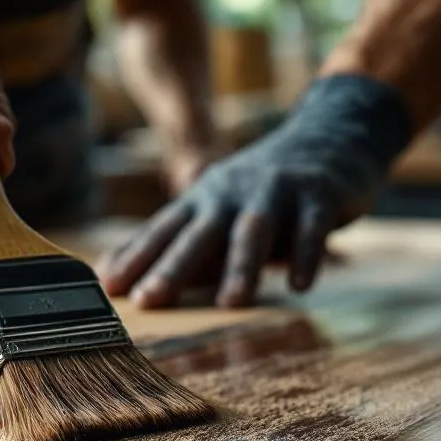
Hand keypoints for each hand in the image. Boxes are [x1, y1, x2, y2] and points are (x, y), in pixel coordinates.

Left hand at [100, 75, 412, 307]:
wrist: (332, 136)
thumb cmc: (263, 190)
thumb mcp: (218, 210)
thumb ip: (177, 243)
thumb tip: (117, 275)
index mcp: (204, 200)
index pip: (163, 231)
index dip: (136, 258)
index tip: (108, 287)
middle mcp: (233, 193)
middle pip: (199, 233)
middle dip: (172, 267)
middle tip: (149, 301)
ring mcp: (276, 191)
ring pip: (253, 230)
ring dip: (240, 266)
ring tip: (230, 304)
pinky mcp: (318, 195)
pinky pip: (311, 229)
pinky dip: (306, 256)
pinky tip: (299, 286)